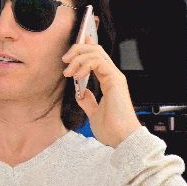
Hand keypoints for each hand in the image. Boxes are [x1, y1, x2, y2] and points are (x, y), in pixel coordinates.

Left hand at [61, 24, 140, 147]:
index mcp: (109, 81)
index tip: (73, 47)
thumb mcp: (94, 113)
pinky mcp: (115, 80)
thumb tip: (81, 93)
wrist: (121, 138)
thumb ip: (88, 101)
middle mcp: (113, 76)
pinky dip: (84, 65)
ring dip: (78, 58)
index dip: (86, 47)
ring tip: (68, 71)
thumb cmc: (112, 129)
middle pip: (96, 50)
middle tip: (65, 60)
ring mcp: (115, 77)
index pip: (97, 58)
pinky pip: (98, 62)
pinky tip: (78, 75)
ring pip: (96, 53)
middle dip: (78, 50)